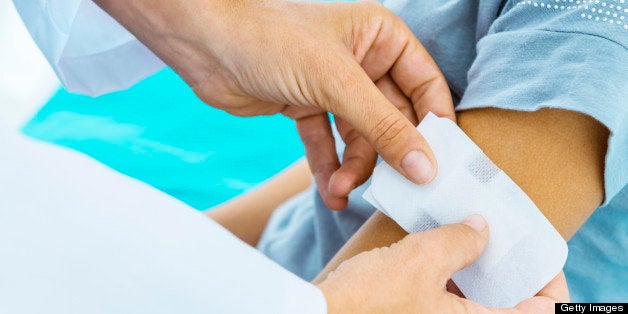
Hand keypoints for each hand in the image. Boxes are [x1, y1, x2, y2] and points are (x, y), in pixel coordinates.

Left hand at [93, 0, 454, 208]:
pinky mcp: (306, 106)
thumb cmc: (272, 40)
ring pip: (359, 137)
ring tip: (340, 192)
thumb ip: (384, 127)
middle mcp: (361, 61)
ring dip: (352, 168)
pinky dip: (327, 167)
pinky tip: (328, 191)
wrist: (206, 45)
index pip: (425, 85)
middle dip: (385, 156)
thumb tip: (425, 166)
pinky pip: (326, 143)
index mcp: (381, 38)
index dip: (433, 125)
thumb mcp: (337, 83)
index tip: (437, 165)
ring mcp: (332, 86)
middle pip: (392, 118)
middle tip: (389, 190)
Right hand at [316, 215, 568, 312]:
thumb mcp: (420, 261)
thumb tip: (481, 228)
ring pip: (478, 300)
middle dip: (510, 270)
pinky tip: (442, 246)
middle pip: (511, 305)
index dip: (549, 284)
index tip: (537, 254)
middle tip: (504, 237)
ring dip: (480, 269)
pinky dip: (454, 274)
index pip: (542, 312)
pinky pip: (451, 298)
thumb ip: (460, 241)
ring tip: (473, 233)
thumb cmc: (366, 301)